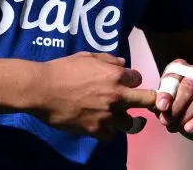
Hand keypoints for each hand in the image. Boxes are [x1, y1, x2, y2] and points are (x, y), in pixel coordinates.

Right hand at [29, 52, 156, 141]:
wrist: (42, 89)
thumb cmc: (63, 69)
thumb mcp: (86, 57)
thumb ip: (107, 60)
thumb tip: (123, 64)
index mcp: (115, 75)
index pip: (138, 78)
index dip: (132, 79)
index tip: (127, 82)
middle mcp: (117, 96)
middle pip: (148, 100)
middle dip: (150, 100)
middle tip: (145, 103)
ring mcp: (108, 115)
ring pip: (132, 124)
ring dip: (127, 120)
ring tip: (120, 118)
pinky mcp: (96, 129)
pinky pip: (111, 135)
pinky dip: (106, 130)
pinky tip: (99, 124)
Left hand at [155, 59, 192, 137]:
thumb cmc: (178, 99)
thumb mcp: (166, 96)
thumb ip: (158, 99)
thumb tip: (150, 105)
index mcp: (181, 67)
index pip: (173, 77)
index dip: (166, 92)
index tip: (161, 107)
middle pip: (188, 87)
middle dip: (176, 106)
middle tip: (165, 121)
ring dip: (185, 115)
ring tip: (173, 128)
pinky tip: (189, 129)